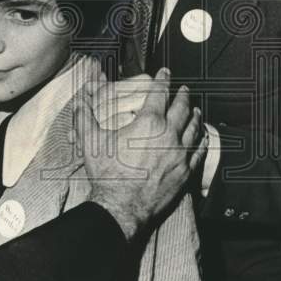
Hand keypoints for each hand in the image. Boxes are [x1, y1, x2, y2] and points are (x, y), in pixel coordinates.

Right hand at [76, 68, 206, 239]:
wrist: (122, 207)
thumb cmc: (108, 175)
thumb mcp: (91, 141)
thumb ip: (85, 117)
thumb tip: (79, 100)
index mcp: (148, 122)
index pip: (159, 92)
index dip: (163, 79)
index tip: (165, 72)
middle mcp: (169, 134)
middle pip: (181, 107)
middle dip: (182, 94)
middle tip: (183, 88)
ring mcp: (180, 153)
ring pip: (193, 127)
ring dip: (194, 114)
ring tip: (194, 108)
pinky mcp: (185, 171)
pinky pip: (199, 150)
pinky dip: (201, 139)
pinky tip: (201, 136)